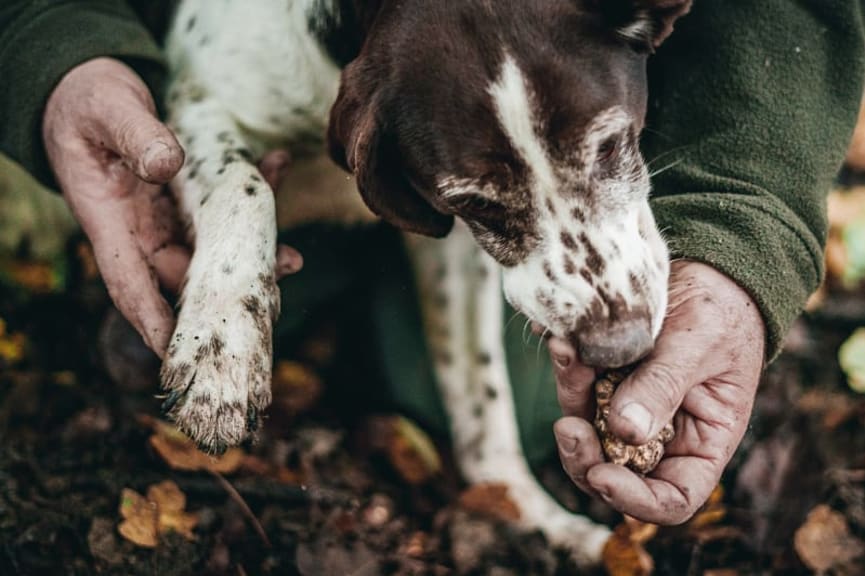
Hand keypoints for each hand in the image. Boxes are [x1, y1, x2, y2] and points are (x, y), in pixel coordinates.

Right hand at [43, 57, 300, 355]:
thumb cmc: (87, 103)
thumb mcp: (107, 110)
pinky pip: (223, 209)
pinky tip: (275, 167)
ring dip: (252, 252)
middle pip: (184, 276)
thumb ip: (135, 136)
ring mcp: (166, 219)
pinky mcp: (187, 202)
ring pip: (212, 249)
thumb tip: (166, 165)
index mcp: (110, 221)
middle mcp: (140, 231)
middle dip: (226, 294)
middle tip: (272, 296)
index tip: (180, 350)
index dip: (154, 320)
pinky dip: (251, 196)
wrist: (89, 90)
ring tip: (291, 256)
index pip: (130, 283)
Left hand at [550, 260, 764, 523]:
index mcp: (702, 443)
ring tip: (565, 352)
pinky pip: (578, 384)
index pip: (671, 498)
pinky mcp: (604, 379)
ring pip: (586, 426)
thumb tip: (624, 432)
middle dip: (583, 456)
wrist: (707, 268)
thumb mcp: (699, 346)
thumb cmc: (722, 311)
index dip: (636, 500)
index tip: (602, 476)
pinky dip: (567, 365)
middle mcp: (661, 434)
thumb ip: (663, 387)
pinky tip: (560, 338)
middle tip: (566, 426)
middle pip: (614, 471)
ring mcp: (628, 407)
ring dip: (570, 396)